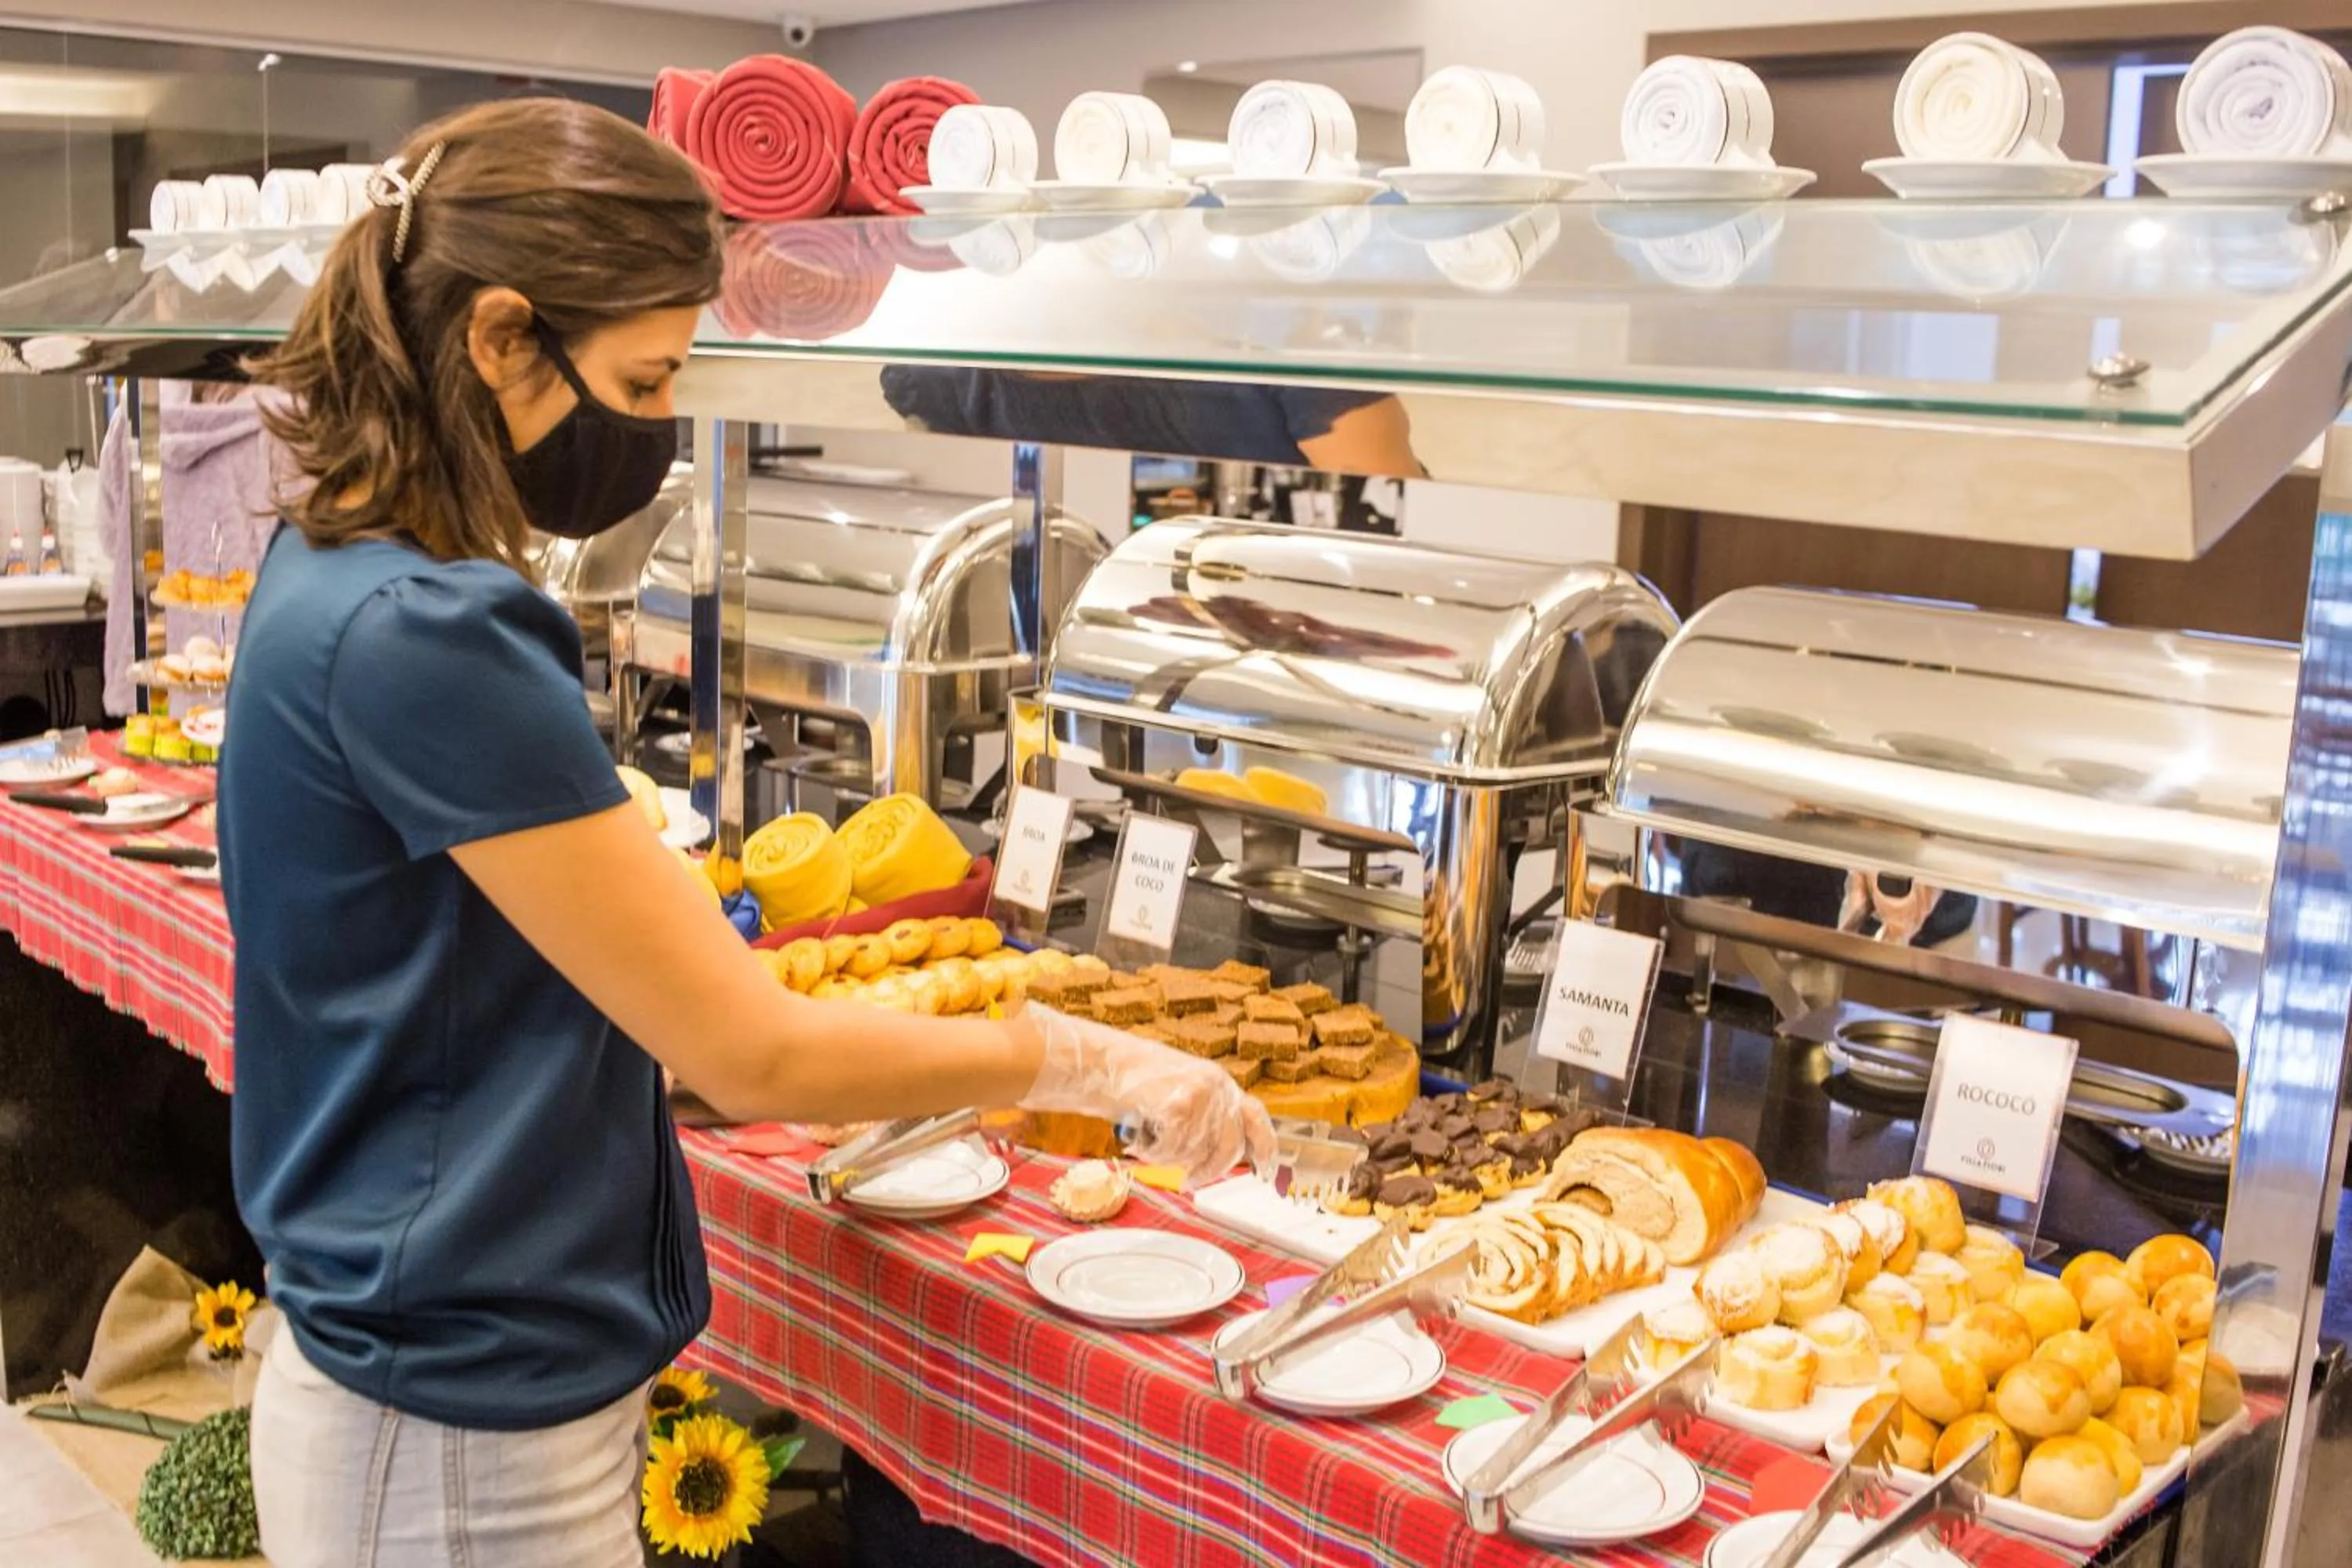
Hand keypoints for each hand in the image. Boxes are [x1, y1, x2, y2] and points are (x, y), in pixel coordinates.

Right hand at [1015, 1006, 1275, 1186]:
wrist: (1101, 1063)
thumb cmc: (1133, 1082)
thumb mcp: (1180, 1091)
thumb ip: (1205, 1116)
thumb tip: (1222, 1154)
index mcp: (1220, 1082)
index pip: (1256, 1117)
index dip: (1266, 1147)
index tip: (1267, 1172)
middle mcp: (1218, 1086)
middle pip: (1228, 1149)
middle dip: (1208, 1171)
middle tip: (1189, 1182)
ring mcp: (1202, 1095)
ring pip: (1197, 1154)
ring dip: (1169, 1158)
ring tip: (1147, 1139)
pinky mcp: (1182, 1105)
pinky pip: (1174, 1152)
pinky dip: (1154, 1154)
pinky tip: (1139, 1139)